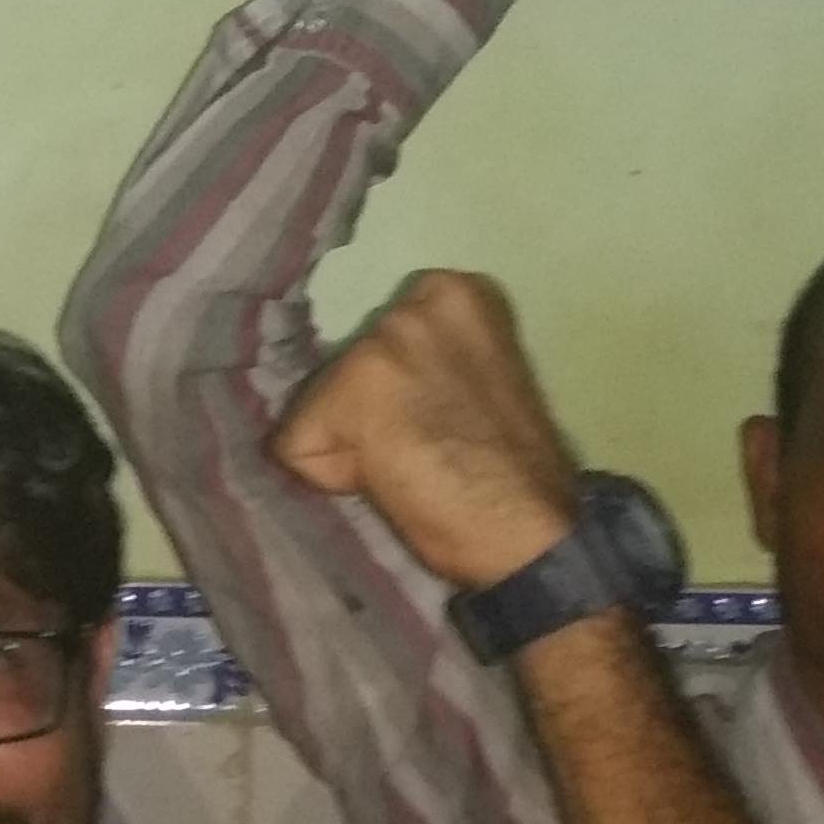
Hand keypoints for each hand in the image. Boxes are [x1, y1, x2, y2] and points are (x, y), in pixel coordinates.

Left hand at [274, 270, 585, 595]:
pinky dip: (324, 476)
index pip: (385, 336)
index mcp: (457, 293)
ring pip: (321, 401)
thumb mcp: (477, 382)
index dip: (400, 388)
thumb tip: (375, 390)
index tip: (441, 416)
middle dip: (370, 409)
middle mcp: (415, 302)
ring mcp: (380, 343)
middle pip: (348, 363)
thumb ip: (427, 366)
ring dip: (349, 442)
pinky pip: (296, 445)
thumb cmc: (513, 471)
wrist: (527, 530)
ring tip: (406, 468)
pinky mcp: (347, 392)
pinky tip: (382, 484)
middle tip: (423, 446)